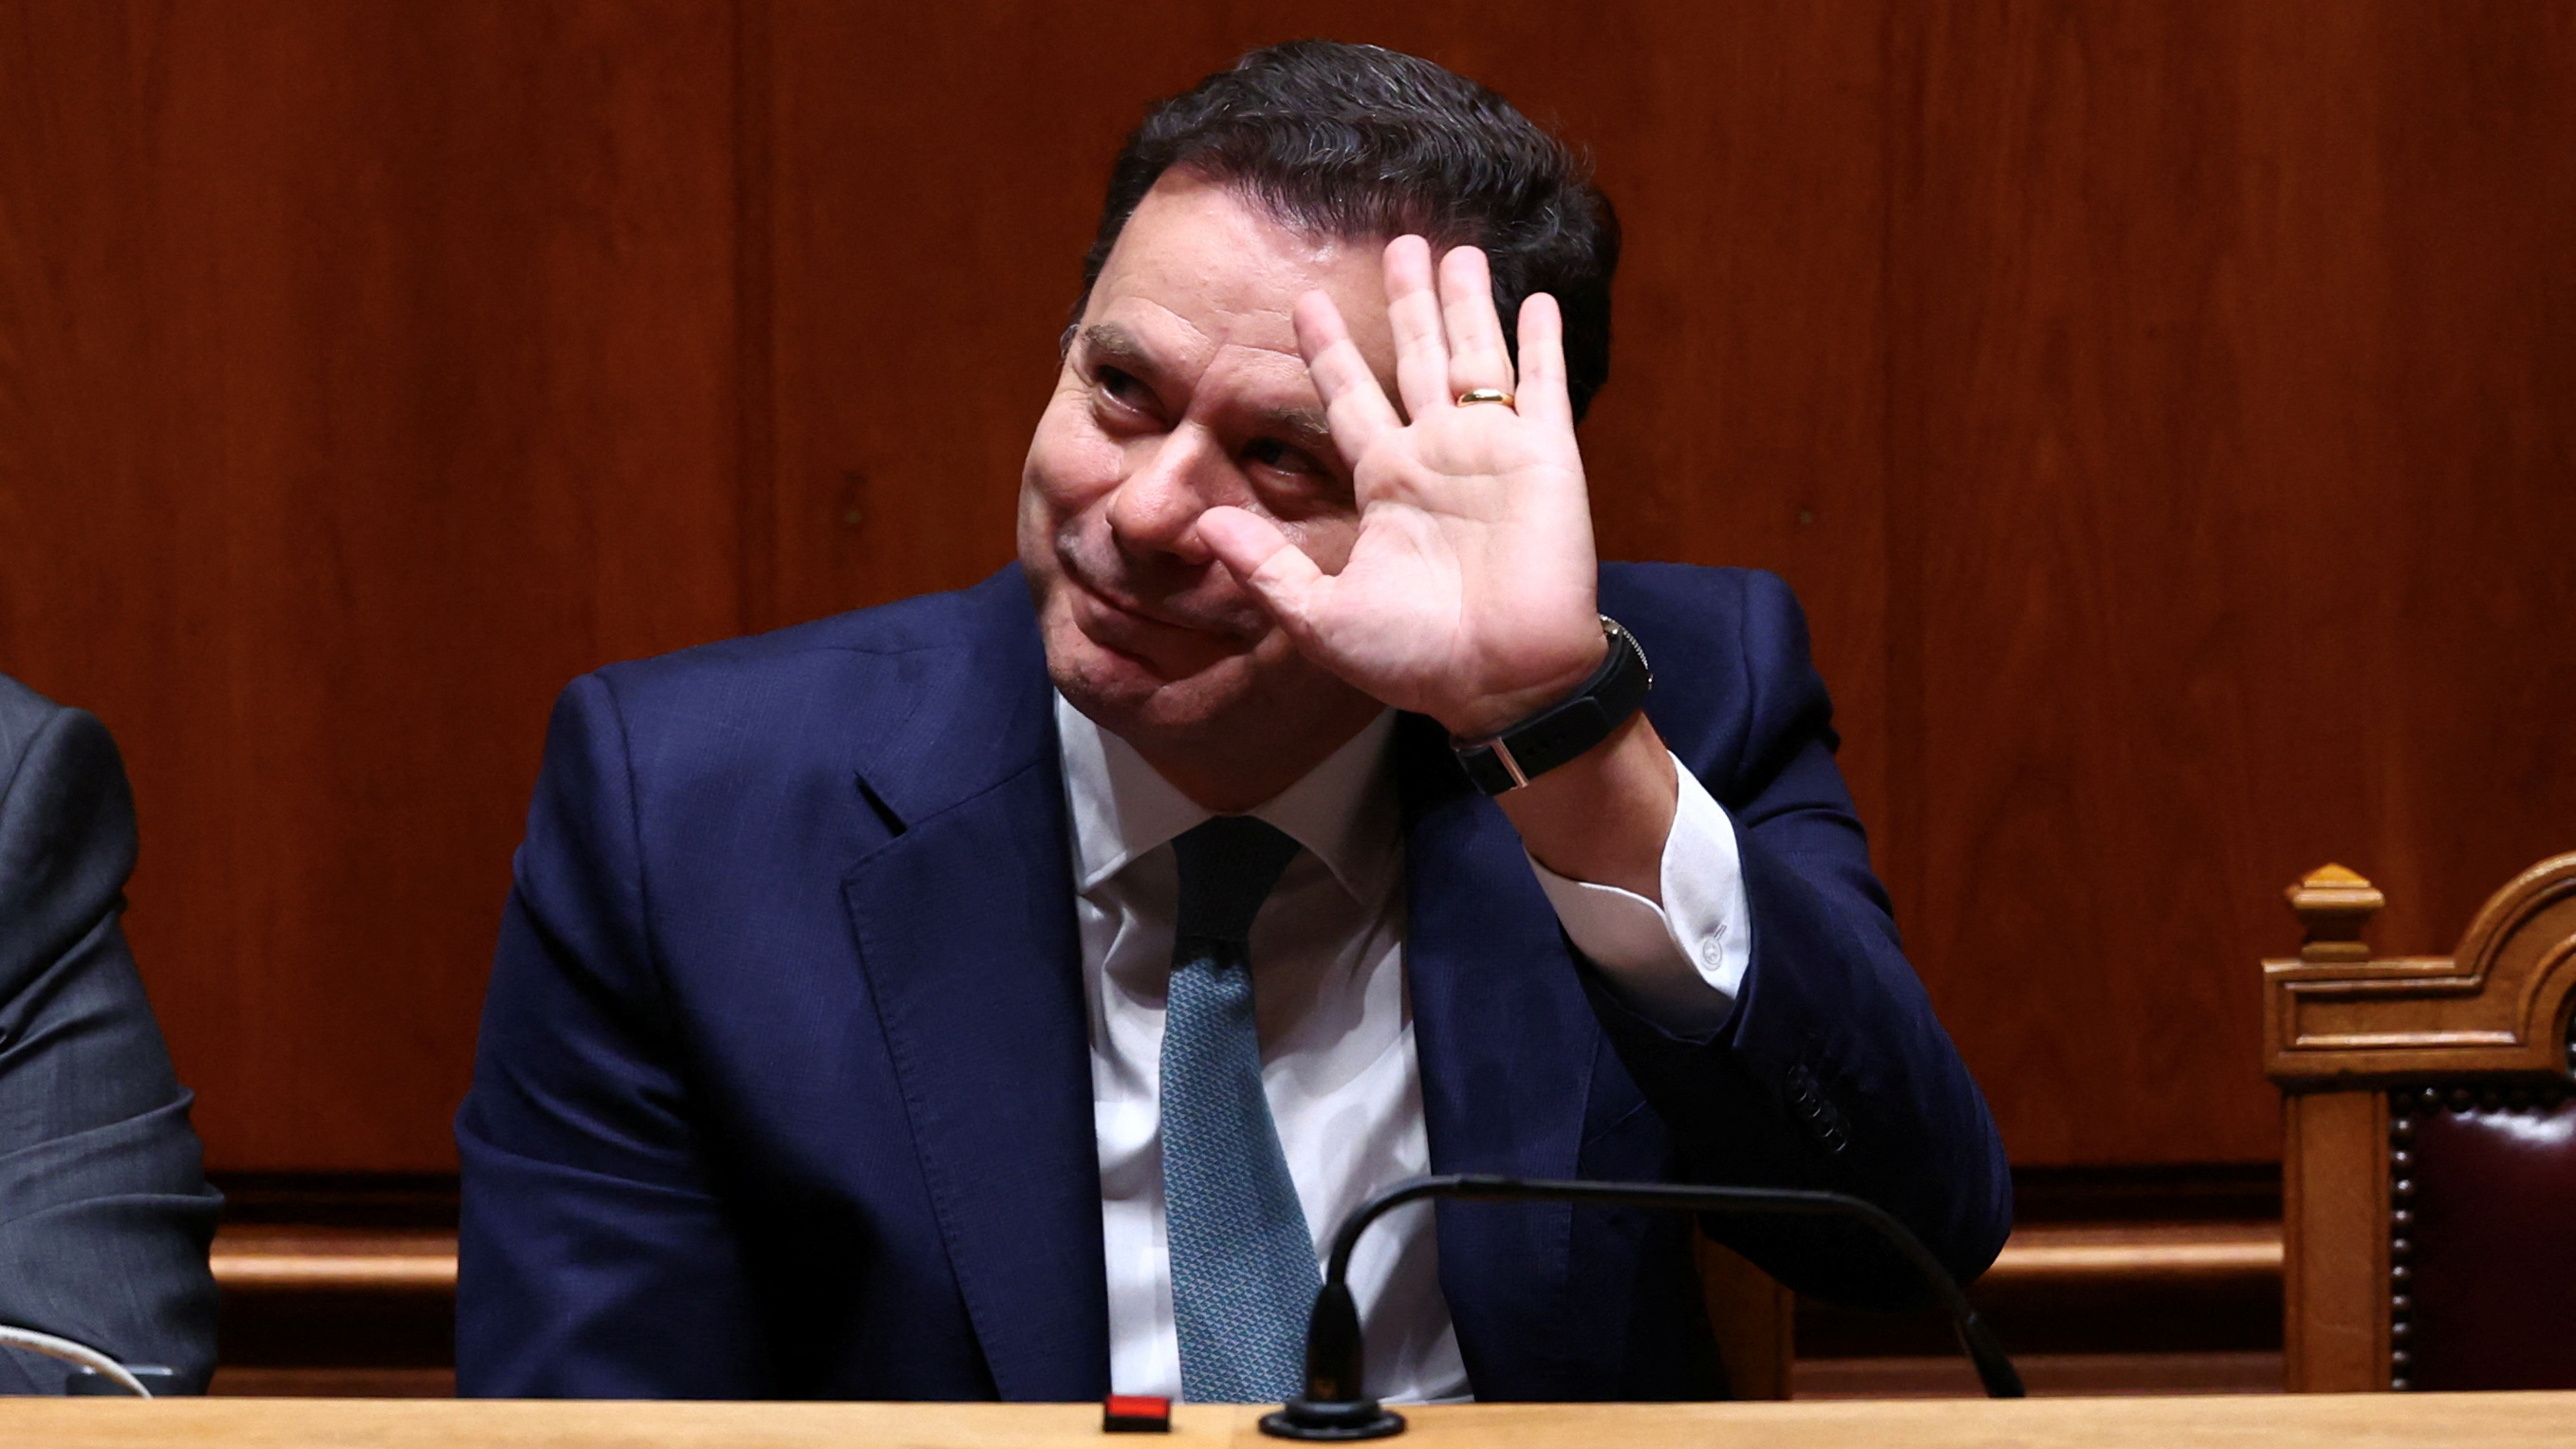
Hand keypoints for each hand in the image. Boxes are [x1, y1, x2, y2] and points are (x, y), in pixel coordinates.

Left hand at [1195, 236, 1608, 739]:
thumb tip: (1197, 526)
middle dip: (1406, 301)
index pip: (1351, 397)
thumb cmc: (1415, 659)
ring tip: (1456, 248)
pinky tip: (1537, 299)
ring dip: (1467, 302)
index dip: (1330, 350)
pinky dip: (1542, 342)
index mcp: (1386, 483)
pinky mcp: (1545, 458)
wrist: (1500, 683)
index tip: (1303, 302)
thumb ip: (1263, 566)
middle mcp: (1437, 456)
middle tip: (1397, 243)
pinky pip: (1543, 387)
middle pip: (1415, 356)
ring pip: (1476, 355)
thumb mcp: (1318, 615)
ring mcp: (1493, 452)